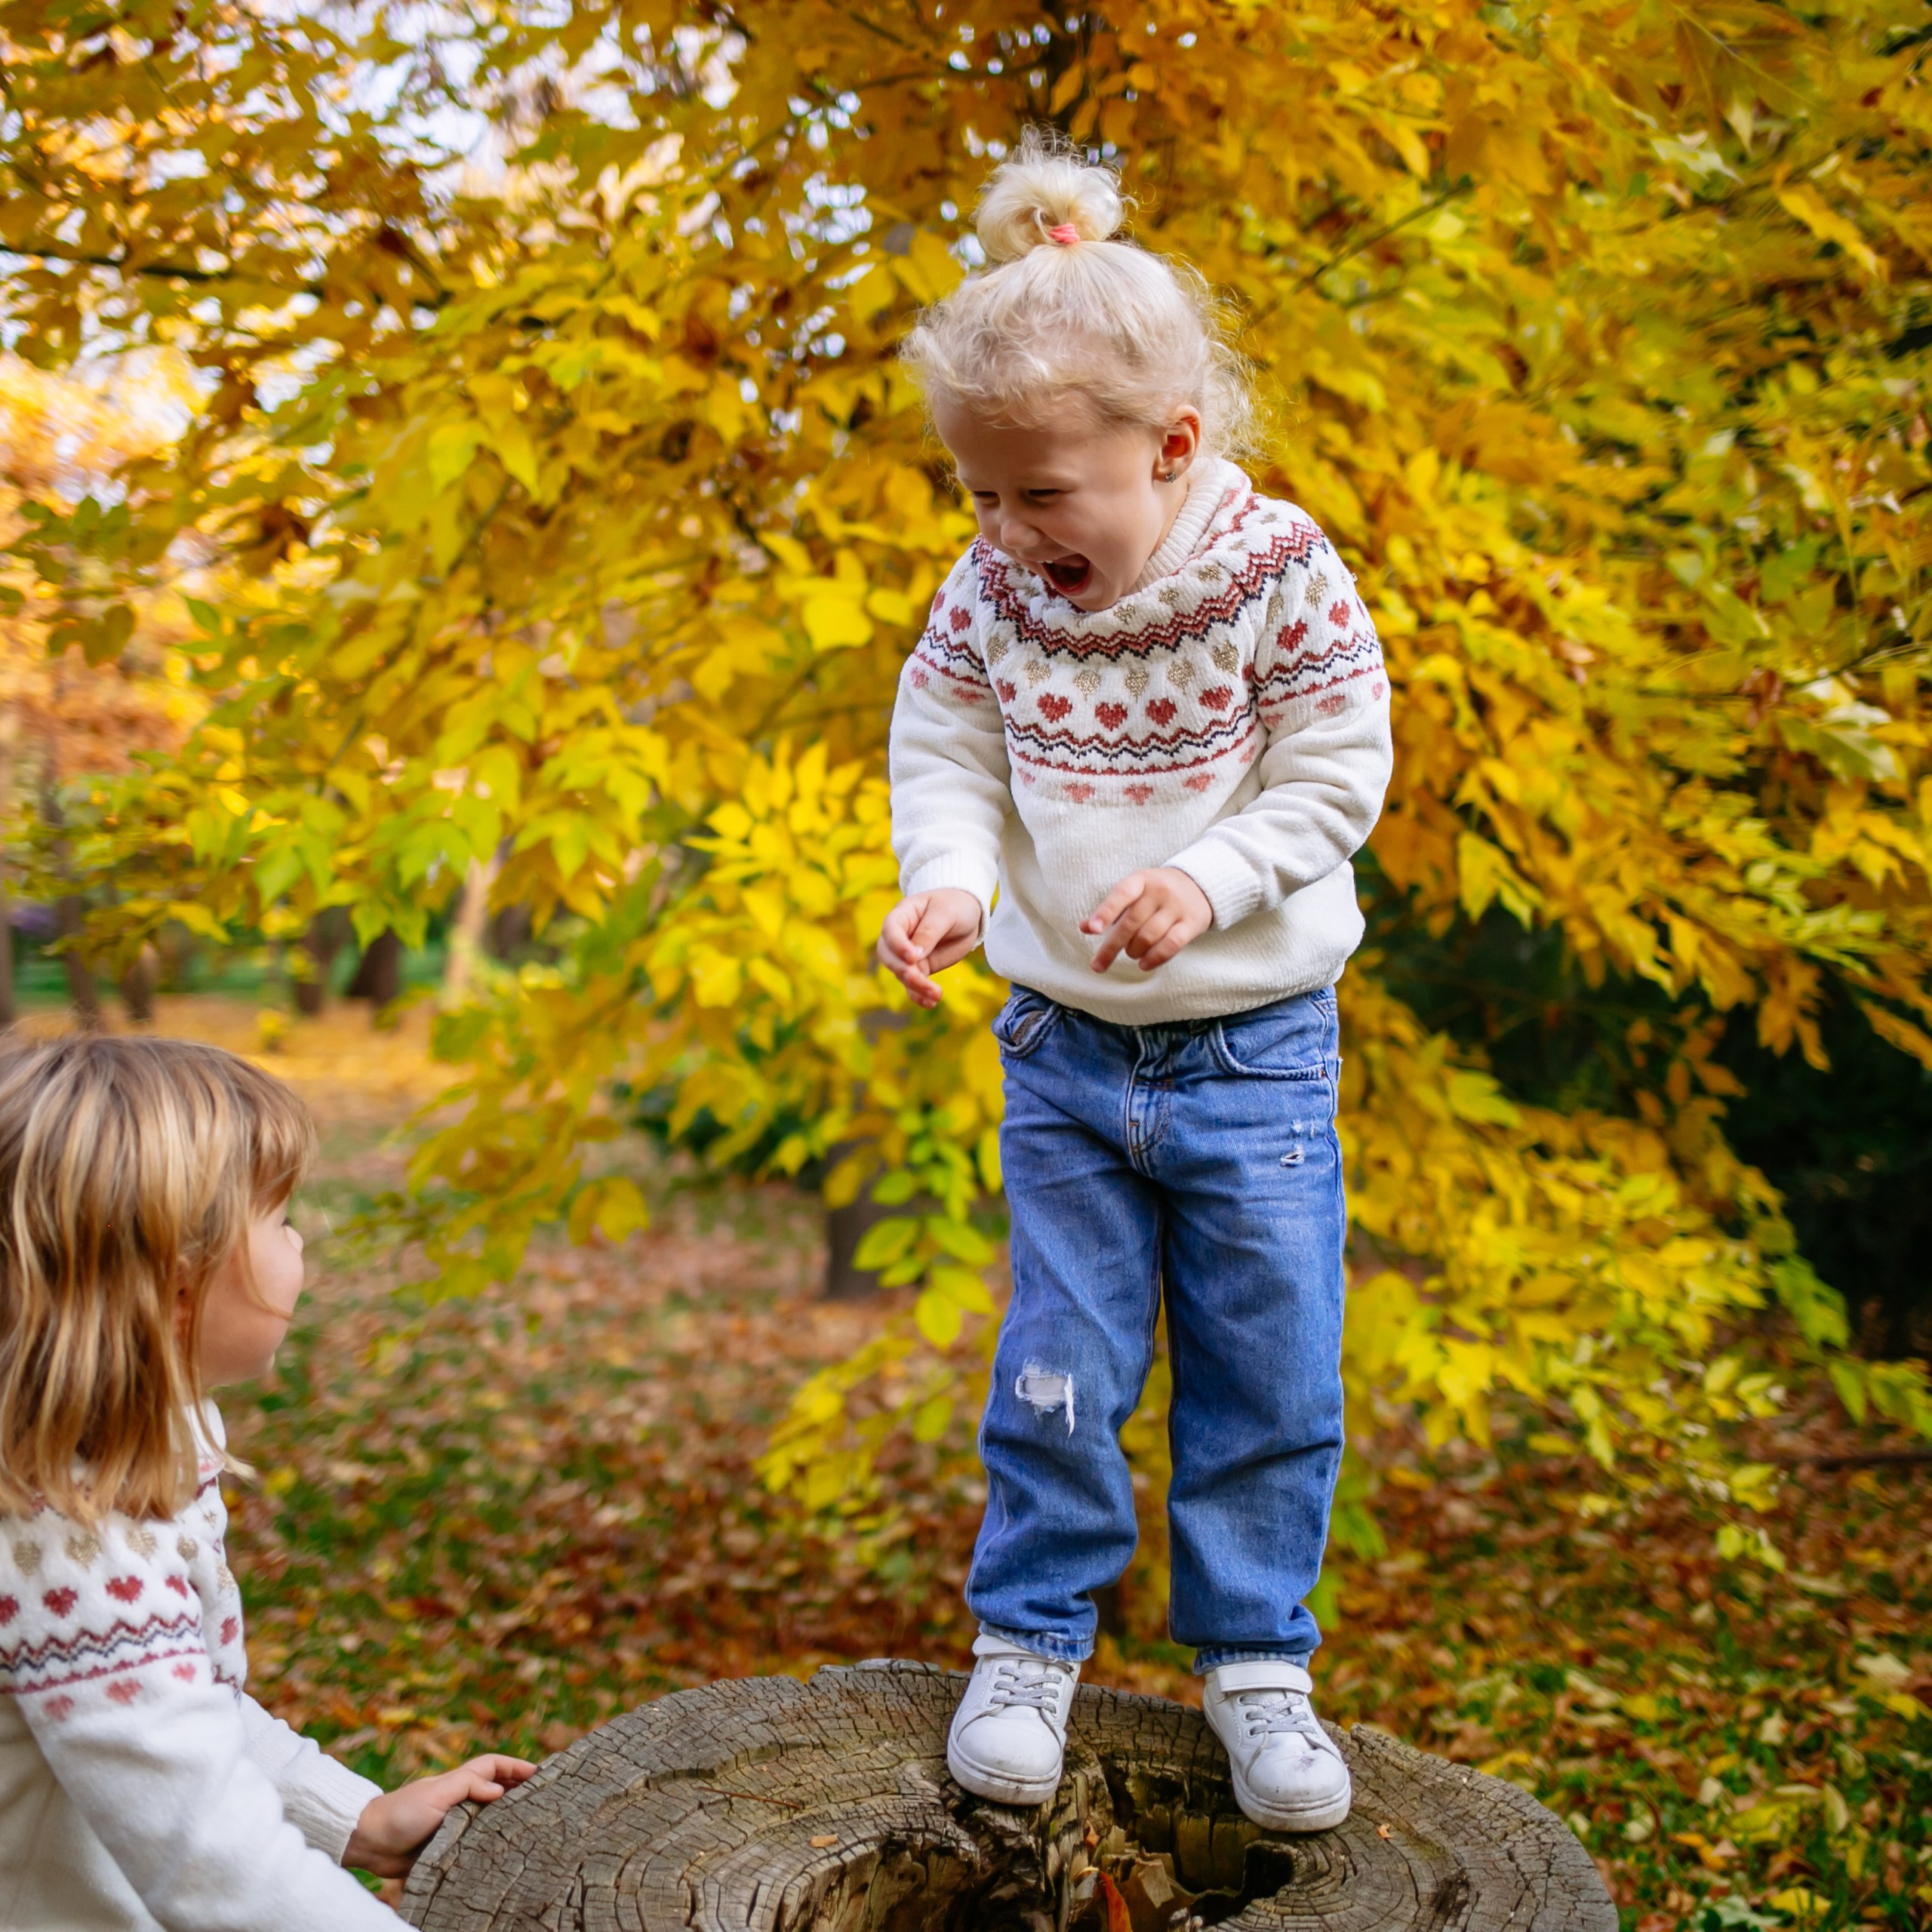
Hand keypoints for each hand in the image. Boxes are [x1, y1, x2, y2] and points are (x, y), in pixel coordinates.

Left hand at [342, 1753, 537, 1878]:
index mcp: (458, 1782)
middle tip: (546, 1798)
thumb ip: (468, 1787)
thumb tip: (501, 1791)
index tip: (541, 1772)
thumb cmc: (402, 1812)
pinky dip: (491, 1844)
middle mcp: (460, 1800)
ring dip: (508, 1817)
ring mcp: (454, 1824)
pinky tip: (504, 1853)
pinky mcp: (447, 1847)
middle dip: (519, 1789)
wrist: (370, 1842)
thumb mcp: (436, 1794)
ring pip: (488, 1817)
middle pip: (496, 1790)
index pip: (494, 1766)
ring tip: (533, 1825)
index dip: (517, 1766)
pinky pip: (475, 1843)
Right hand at [876, 889, 984, 1008]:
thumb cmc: (954, 905)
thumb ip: (929, 932)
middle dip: (902, 970)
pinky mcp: (920, 968)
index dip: (897, 945)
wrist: (968, 914)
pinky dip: (919, 995)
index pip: (890, 930)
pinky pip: (913, 985)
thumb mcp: (946, 913)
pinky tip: (930, 1003)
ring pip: (901, 974)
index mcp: (902, 914)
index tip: (913, 958)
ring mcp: (908, 954)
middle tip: (919, 977)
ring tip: (935, 994)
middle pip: (888, 956)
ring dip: (915, 986)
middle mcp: (900, 936)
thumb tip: (915, 955)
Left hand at [1081, 867, 1213, 972]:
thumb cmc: (1157, 893)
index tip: (1092, 929)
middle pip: (1131, 922)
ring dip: (1133, 951)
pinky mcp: (1192, 923)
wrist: (1200, 885)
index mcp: (1142, 880)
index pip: (1121, 894)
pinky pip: (1171, 945)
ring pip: (1149, 936)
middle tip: (1098, 965)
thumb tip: (1083, 927)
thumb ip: (1110, 910)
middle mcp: (1160, 891)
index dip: (1106, 912)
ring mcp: (1177, 907)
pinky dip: (1155, 958)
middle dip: (1111, 946)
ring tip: (1131, 954)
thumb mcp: (1134, 892)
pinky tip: (1143, 964)